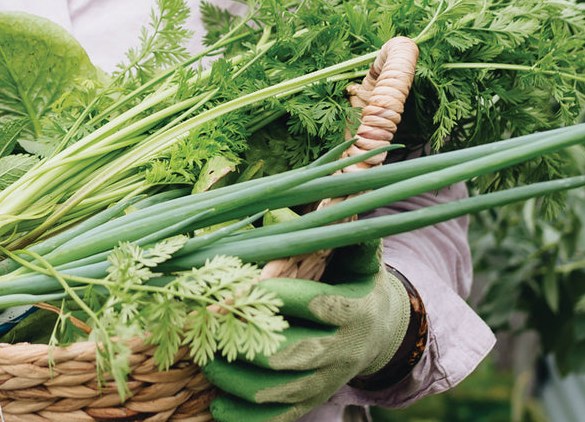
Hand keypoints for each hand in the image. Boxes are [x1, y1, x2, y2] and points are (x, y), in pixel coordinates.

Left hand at [202, 242, 413, 421]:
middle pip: (290, 354)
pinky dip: (244, 419)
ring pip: (276, 391)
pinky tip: (215, 406)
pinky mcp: (309, 402)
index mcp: (351, 310)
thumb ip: (349, 233)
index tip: (231, 287)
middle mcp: (339, 350)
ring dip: (234, 378)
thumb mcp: (360, 257)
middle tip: (203, 322)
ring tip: (203, 357)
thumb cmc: (356, 284)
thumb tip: (346, 186)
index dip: (274, 298)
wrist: (380, 335)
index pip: (314, 305)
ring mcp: (324, 382)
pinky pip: (276, 420)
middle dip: (243, 340)